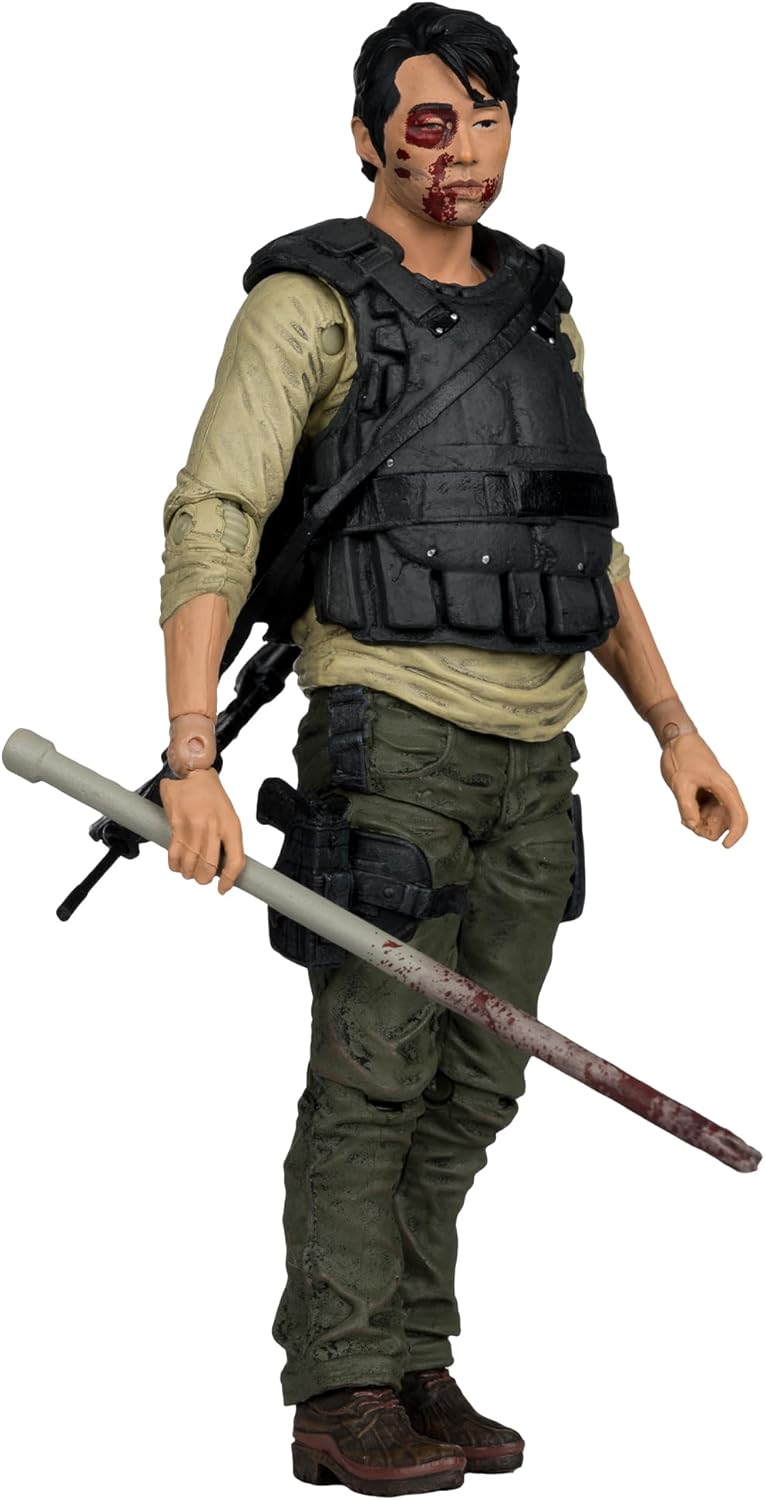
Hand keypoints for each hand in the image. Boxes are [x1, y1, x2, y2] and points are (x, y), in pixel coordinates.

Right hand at [159, 767, 245, 892]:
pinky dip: (175, 865)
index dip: (229, 881)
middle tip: (201, 876)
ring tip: (188, 869)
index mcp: (231, 826)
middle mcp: (214, 827)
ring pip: (191, 865)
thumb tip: (224, 868)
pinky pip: (175, 856)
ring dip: (188, 873)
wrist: (193, 773)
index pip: (235, 862)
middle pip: (209, 868)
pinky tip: (178, 863)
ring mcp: (194, 827)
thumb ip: (227, 840)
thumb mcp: (229, 816)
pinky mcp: (177, 825)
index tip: (223, 889)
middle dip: (204, 878)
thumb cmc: (212, 797)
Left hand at [660, 732, 747, 847]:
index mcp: (724, 788)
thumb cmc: (681, 757)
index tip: (724, 846)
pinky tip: (684, 810)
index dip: (736, 835)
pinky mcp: (707, 796)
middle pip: (725, 825)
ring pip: (713, 823)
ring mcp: (716, 796)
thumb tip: (693, 826)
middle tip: (687, 819)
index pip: (739, 817)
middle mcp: (724, 793)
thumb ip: (686, 805)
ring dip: (699, 824)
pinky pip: (705, 816)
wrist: (676, 740)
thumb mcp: (680, 782)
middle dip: (707, 829)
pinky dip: (695, 818)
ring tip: (683, 812)